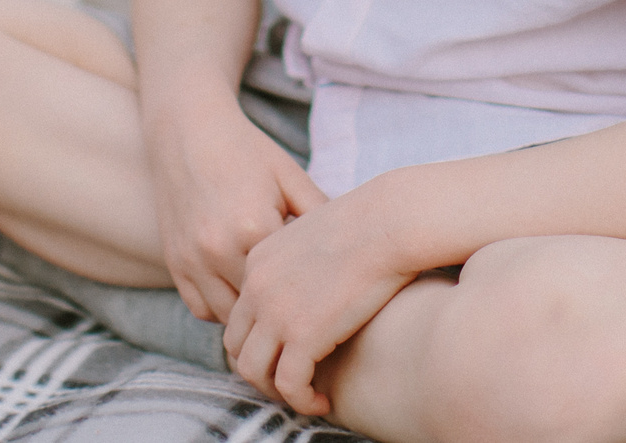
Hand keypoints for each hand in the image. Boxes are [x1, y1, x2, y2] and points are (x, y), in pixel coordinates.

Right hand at [145, 94, 325, 324]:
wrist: (189, 133)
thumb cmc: (248, 152)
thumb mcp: (291, 177)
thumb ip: (322, 213)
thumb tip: (359, 247)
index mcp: (254, 227)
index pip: (292, 285)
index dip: (313, 294)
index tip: (332, 298)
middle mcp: (217, 250)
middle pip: (259, 309)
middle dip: (283, 312)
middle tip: (307, 310)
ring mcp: (191, 261)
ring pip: (227, 317)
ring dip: (251, 317)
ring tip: (276, 306)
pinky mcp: (174, 264)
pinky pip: (200, 308)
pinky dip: (222, 309)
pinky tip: (243, 295)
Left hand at [221, 187, 420, 415]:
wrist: (390, 223)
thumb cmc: (370, 224)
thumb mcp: (316, 235)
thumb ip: (301, 261)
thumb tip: (314, 285)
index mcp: (258, 261)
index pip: (240, 314)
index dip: (259, 340)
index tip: (286, 353)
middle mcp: (257, 288)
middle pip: (235, 345)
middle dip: (260, 367)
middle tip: (291, 378)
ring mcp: (276, 312)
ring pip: (252, 370)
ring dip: (274, 390)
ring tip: (304, 394)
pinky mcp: (304, 335)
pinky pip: (289, 385)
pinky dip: (302, 401)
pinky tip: (323, 401)